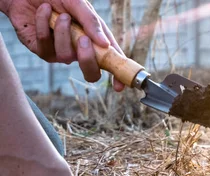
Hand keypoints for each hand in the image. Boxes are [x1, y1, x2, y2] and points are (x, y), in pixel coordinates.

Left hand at [3, 0, 124, 90]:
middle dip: (88, 60)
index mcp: (96, 41)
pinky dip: (44, 25)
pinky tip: (44, 11)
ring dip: (63, 32)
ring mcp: (62, 53)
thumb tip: (106, 44)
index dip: (117, 76)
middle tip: (84, 40)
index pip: (111, 62)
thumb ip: (92, 22)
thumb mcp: (79, 4)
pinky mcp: (43, 51)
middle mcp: (81, 51)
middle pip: (92, 73)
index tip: (119, 86)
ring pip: (67, 57)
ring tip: (61, 15)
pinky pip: (47, 46)